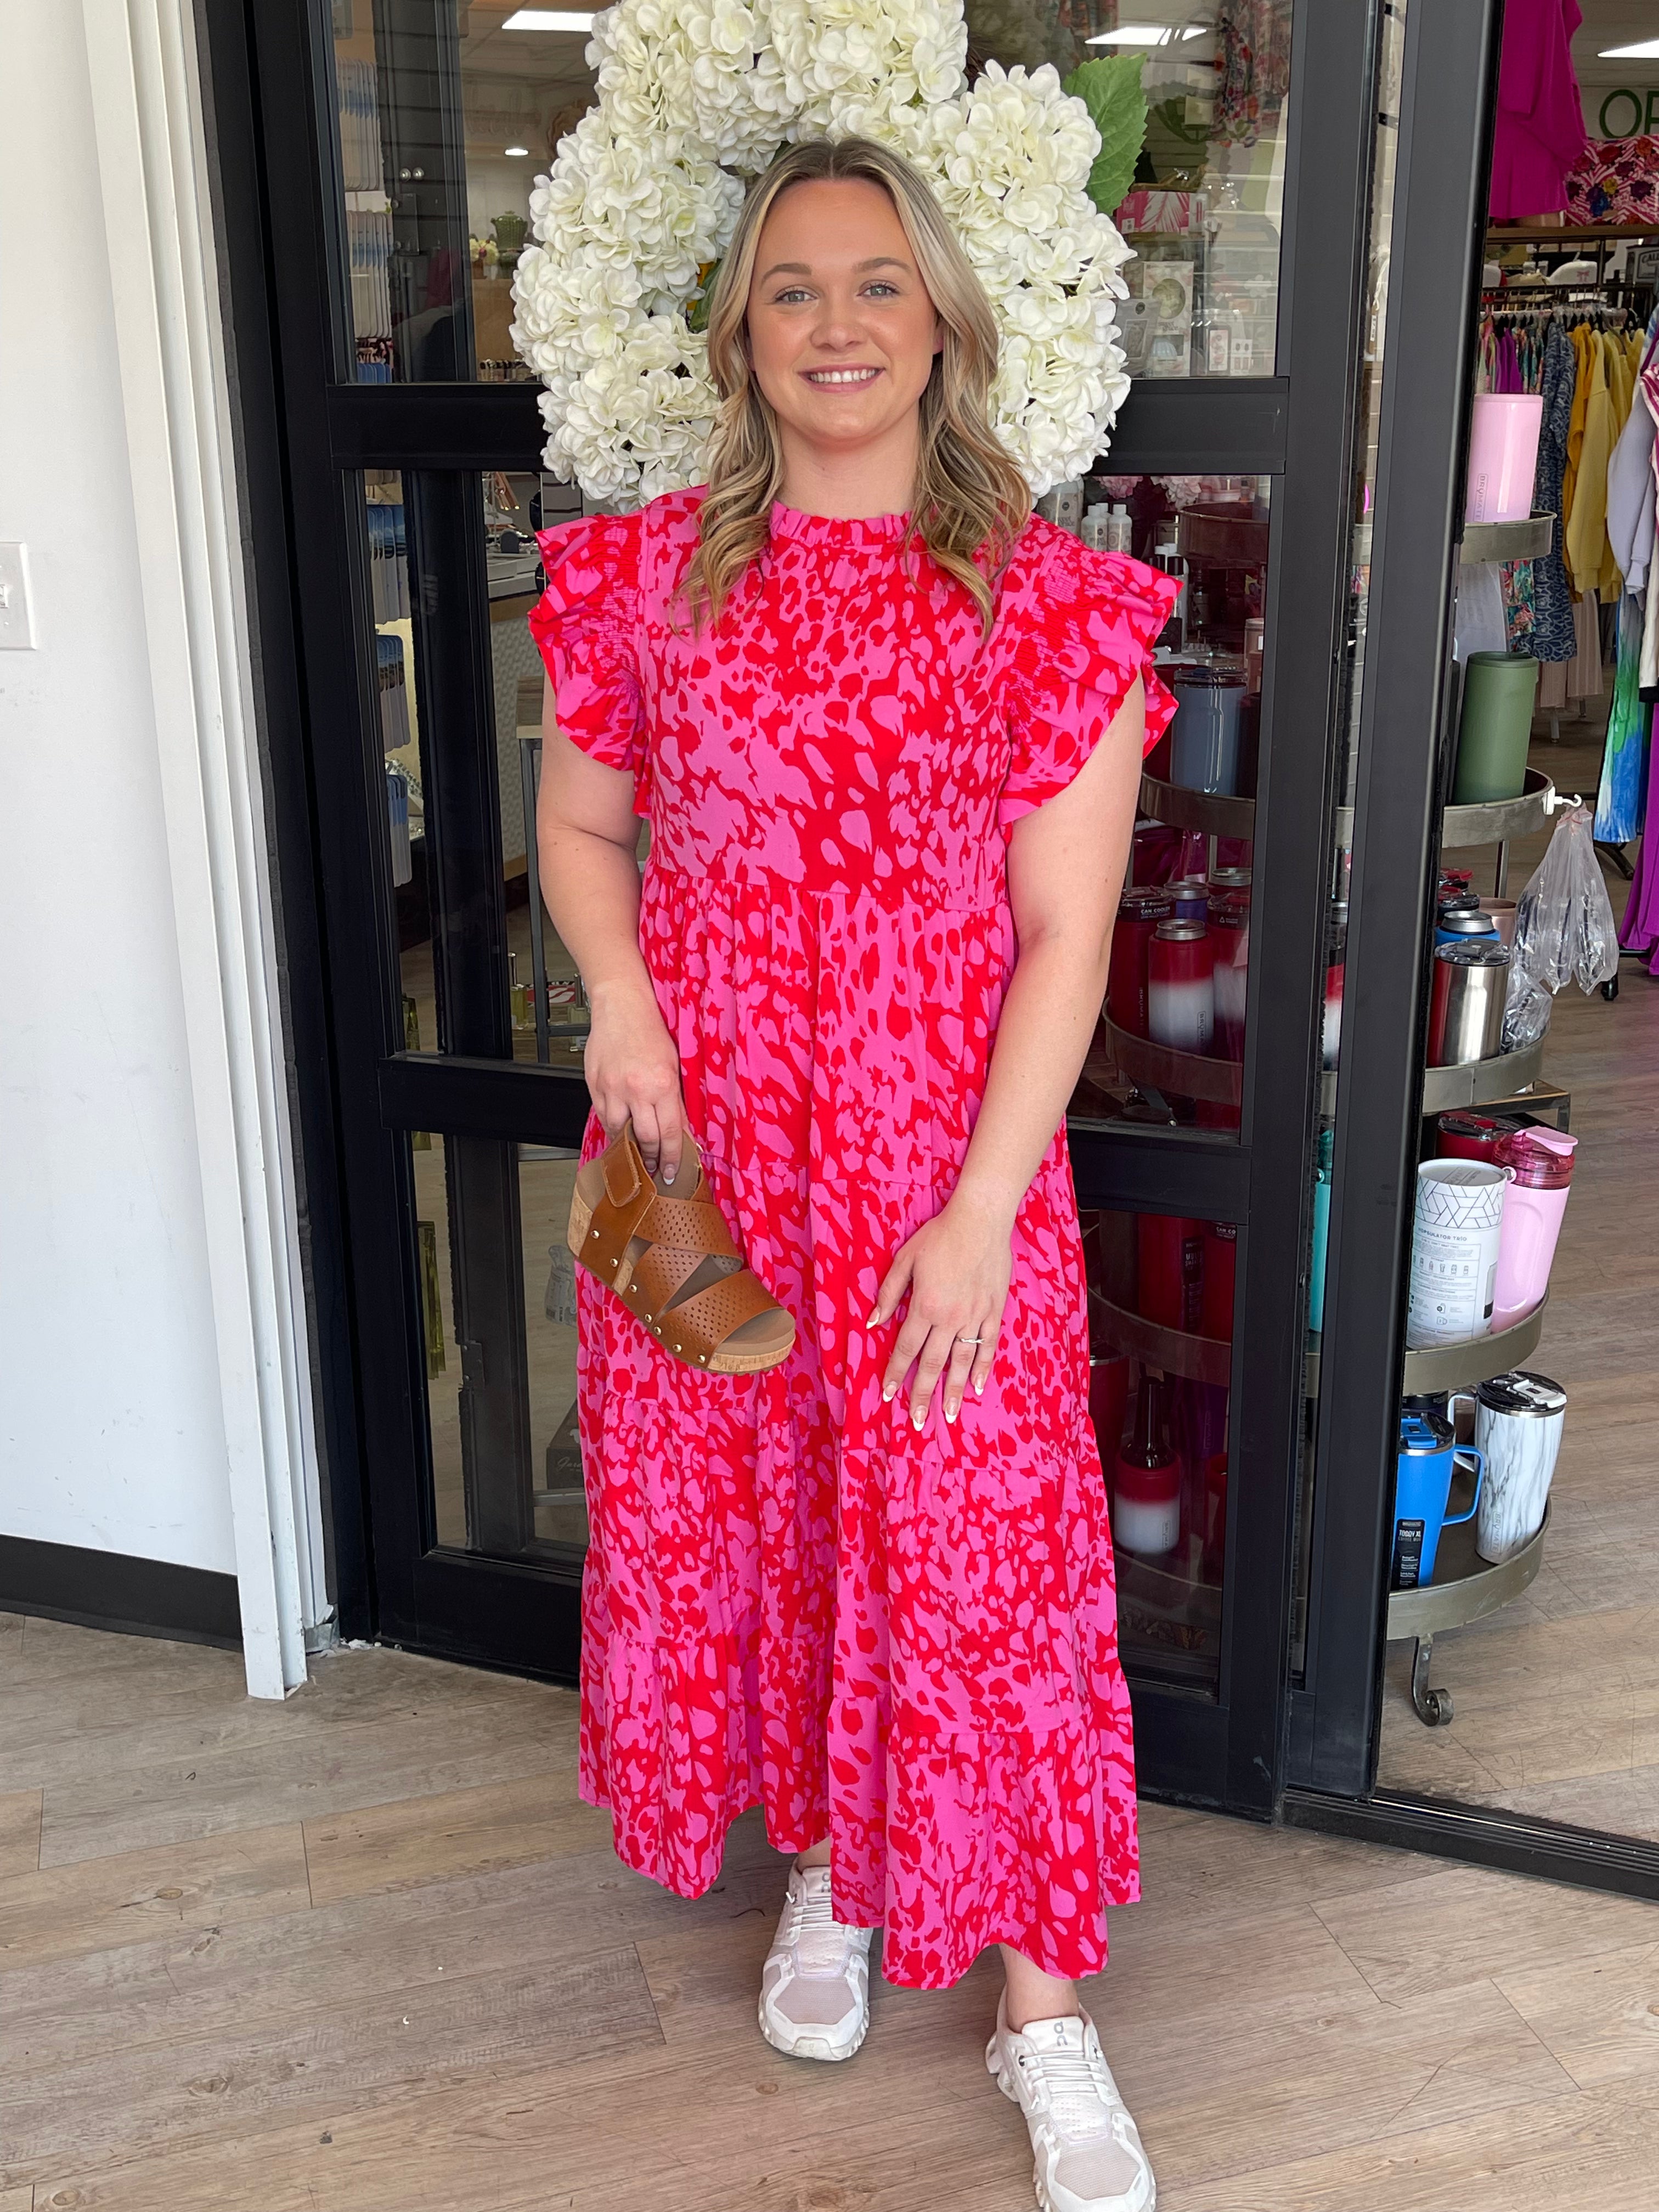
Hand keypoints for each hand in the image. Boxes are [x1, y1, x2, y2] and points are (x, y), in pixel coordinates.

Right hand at [583, 977, 687, 1182]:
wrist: (622, 1007)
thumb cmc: (651, 1031)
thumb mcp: (675, 1065)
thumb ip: (676, 1099)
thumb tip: (679, 1130)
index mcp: (663, 1085)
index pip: (669, 1133)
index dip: (671, 1157)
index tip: (672, 1171)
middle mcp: (637, 1089)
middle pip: (644, 1139)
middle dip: (650, 1159)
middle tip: (654, 1169)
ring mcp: (612, 1089)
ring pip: (619, 1131)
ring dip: (628, 1146)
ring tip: (635, 1152)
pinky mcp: (595, 1085)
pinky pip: (602, 1116)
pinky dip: (612, 1126)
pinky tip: (619, 1130)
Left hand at [870, 1188, 1014, 1427]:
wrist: (981, 1220)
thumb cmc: (939, 1236)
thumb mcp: (905, 1259)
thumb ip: (888, 1294)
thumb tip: (872, 1323)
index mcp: (925, 1306)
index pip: (906, 1348)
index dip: (896, 1373)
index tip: (888, 1395)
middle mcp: (950, 1318)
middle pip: (933, 1364)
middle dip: (922, 1394)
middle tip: (918, 1421)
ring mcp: (975, 1317)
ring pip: (963, 1362)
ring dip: (955, 1391)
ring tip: (950, 1416)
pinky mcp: (994, 1312)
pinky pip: (989, 1346)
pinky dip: (984, 1368)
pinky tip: (979, 1387)